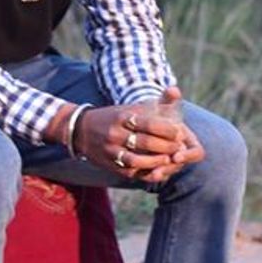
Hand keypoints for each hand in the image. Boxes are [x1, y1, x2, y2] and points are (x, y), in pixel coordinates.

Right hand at [75, 86, 202, 182]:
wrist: (81, 130)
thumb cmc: (114, 117)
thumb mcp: (130, 107)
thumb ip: (155, 102)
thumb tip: (176, 91)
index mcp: (121, 117)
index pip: (147, 123)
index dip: (166, 129)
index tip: (180, 131)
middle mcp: (115, 134)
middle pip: (144, 143)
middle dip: (165, 146)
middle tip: (180, 147)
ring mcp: (111, 151)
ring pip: (136, 160)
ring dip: (156, 161)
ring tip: (169, 159)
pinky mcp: (110, 165)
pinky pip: (130, 171)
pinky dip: (145, 171)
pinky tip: (158, 169)